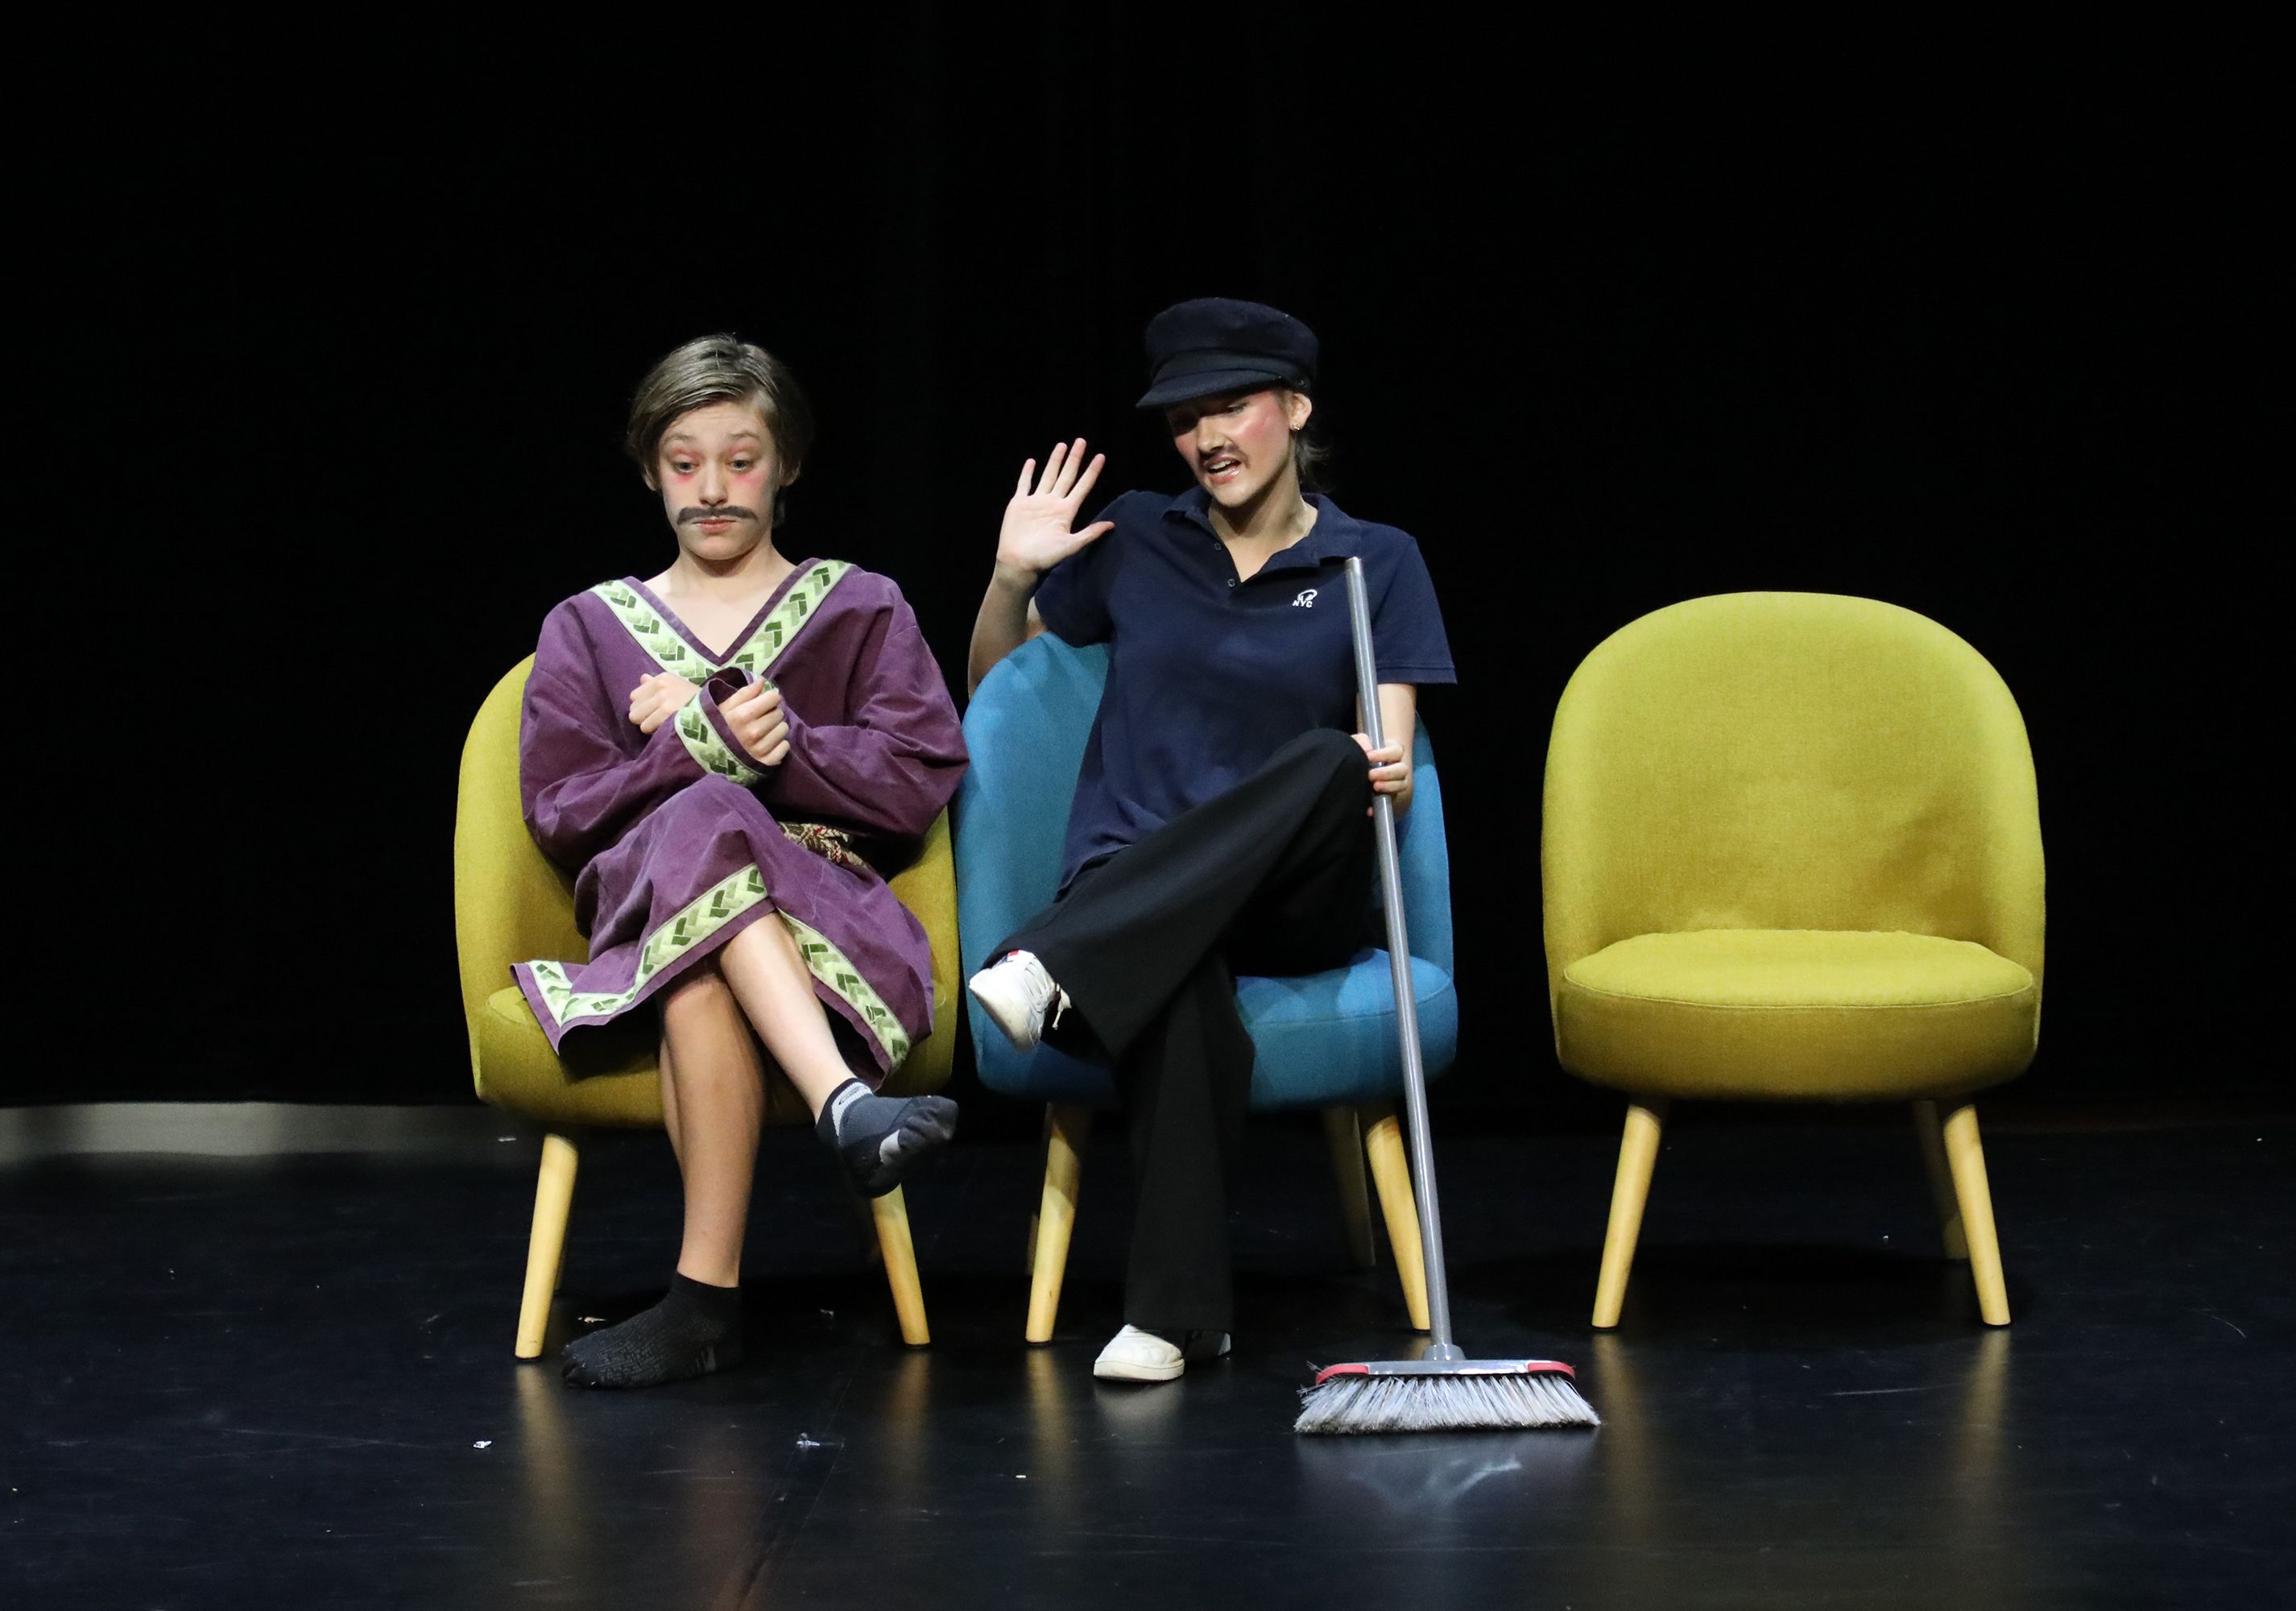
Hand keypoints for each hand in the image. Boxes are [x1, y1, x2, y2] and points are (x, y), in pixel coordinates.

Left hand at [629, 672, 699, 733]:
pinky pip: (646, 726)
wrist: (715, 711)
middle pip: (633, 708)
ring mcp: (663, 697)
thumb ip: (657, 683)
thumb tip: (642, 678)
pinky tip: (665, 729)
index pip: (634, 695)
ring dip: (648, 725)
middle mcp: (661, 685)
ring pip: (638, 719)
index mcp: (662, 678)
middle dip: (643, 716)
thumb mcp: (677, 686)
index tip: (655, 710)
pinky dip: (653, 731)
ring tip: (662, 725)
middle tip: (658, 720)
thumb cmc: (695, 701)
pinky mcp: (666, 711)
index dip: (643, 706)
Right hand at [722, 680, 789, 767]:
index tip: (765, 701)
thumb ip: (745, 693)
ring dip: (776, 727)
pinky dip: (780, 744)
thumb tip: (762, 681)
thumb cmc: (718, 726)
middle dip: (772, 712)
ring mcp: (760, 749)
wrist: (709, 755)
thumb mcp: (725, 706)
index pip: (773, 698)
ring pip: (784, 729)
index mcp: (742, 716)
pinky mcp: (766, 762)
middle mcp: (753, 733)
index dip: (770, 698)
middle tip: (761, 718)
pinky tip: (768, 742)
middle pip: (779, 713)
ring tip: (764, 730)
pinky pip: (785, 747)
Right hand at [996, 438, 1113, 582]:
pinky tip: (1032, 462)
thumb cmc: (1045, 557)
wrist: (1019, 562)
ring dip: (1055, 461)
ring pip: (1048, 476)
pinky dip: (1027, 473)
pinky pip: (1024, 484)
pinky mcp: (1020, 504)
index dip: (1091, 472)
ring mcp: (1036, 502)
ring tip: (1062, 445)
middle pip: (1066, 476)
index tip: (1101, 457)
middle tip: (1082, 441)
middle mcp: (1053, 503)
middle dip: (1074, 459)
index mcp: (1066, 511)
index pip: (1082, 487)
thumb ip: (1089, 534)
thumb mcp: (1071, 545)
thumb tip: (1112, 525)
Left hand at [1352, 734, 1411, 814]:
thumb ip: (1362, 741)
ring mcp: (1396, 782)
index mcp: (1393, 751)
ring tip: (1374, 787)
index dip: (1385, 754)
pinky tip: (1370, 809)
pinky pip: (1390, 802)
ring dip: (1389, 786)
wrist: (1353, 768)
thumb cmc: (1359, 751)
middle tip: (1370, 775)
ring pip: (1402, 784)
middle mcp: (1398, 766)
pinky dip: (1379, 807)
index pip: (1397, 751)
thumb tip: (1367, 750)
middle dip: (1387, 773)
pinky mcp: (1390, 796)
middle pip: (1402, 769)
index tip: (1369, 757)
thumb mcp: (1357, 742)